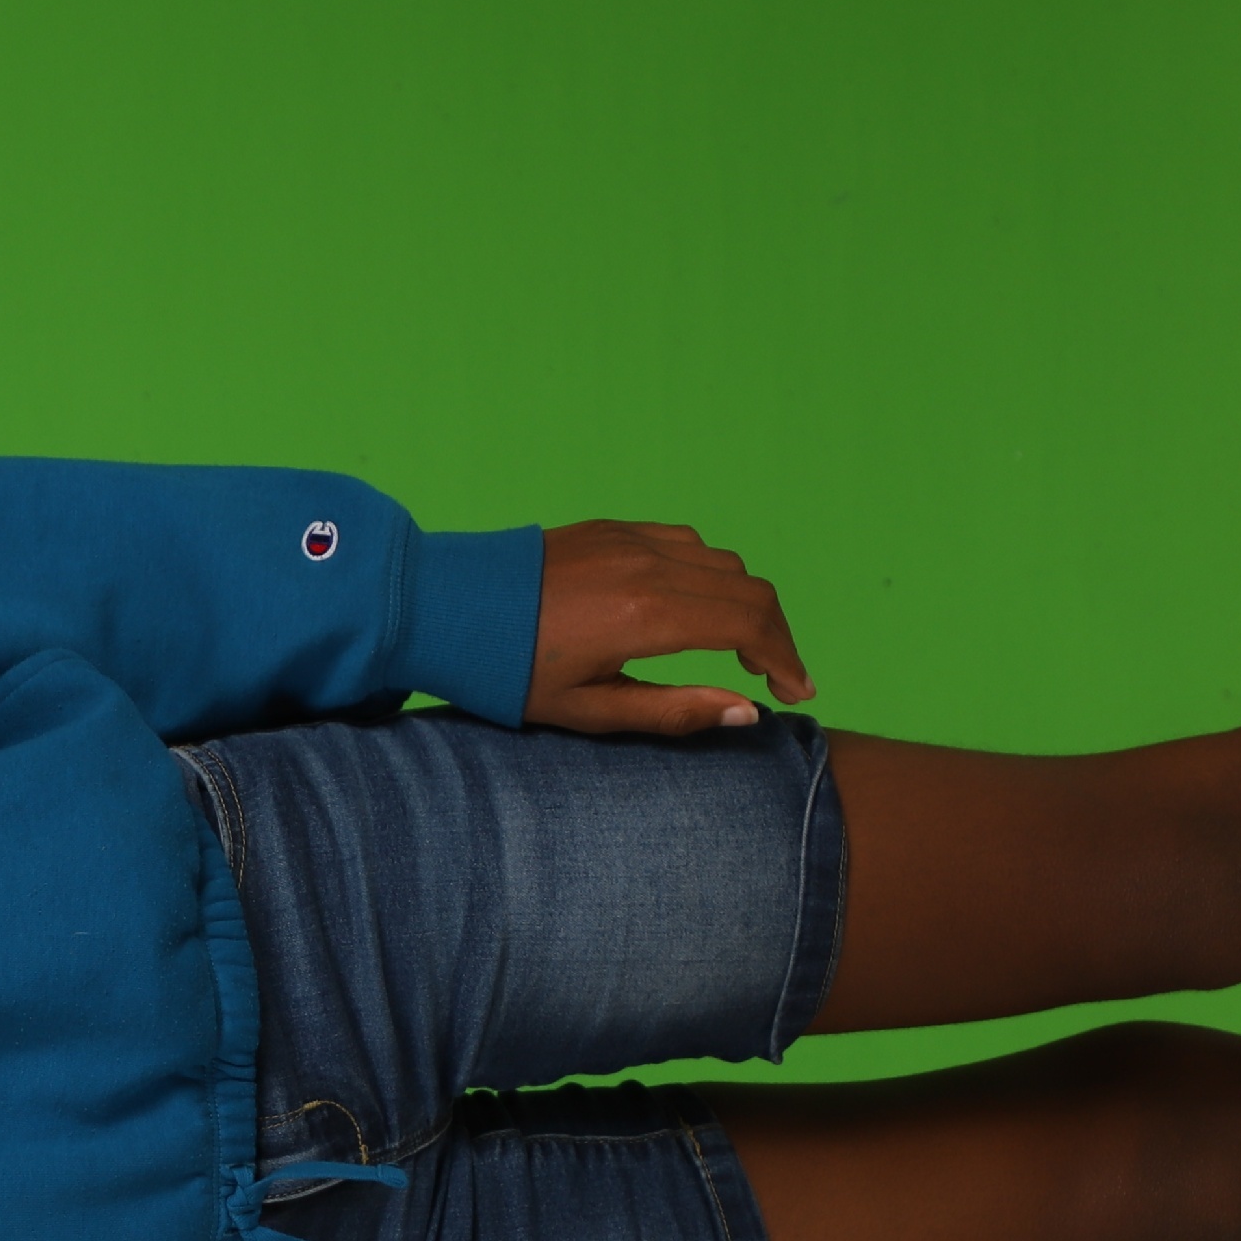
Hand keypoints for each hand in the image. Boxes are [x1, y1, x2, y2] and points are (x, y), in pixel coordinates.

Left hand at [530, 521, 813, 734]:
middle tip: (777, 676)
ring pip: (722, 562)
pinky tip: (695, 607)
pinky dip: (709, 573)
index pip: (750, 627)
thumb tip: (746, 712)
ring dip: (745, 602)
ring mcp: (631, 540)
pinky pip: (685, 542)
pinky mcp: (612, 528)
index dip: (786, 660)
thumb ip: (672, 711)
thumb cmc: (506, 671)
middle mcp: (649, 566)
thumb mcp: (588, 710)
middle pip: (750, 590)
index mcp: (647, 615)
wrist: (441, 607)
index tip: (798, 692)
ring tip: (739, 648)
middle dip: (776, 635)